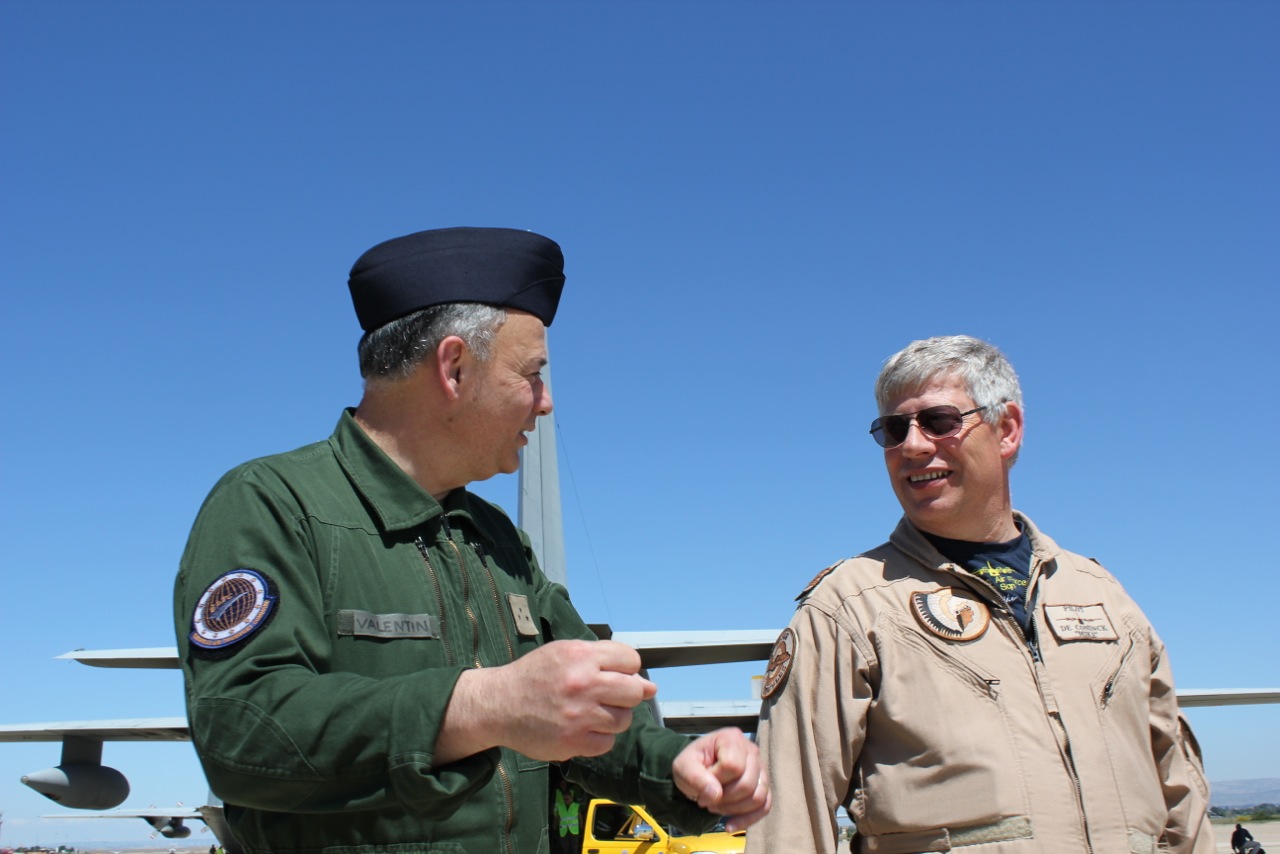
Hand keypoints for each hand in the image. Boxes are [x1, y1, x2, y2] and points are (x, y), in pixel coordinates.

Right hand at [442, 639, 656, 762]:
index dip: (626, 668)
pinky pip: (607, 743)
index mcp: (580, 655)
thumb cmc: (536, 676)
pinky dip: (600, 738)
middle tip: (607, 697)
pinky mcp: (572, 742)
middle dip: (626, 694)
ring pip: (624, 720)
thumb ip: (607, 662)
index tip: (612, 674)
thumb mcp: (565, 653)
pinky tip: (583, 729)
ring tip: (592, 712)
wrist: (498, 704)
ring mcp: (578, 715)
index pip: (631, 660)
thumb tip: (650, 687)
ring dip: (614, 717)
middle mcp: (582, 683)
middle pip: (634, 691)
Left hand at [672, 727, 770, 831]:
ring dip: (734, 809)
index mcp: (731, 738)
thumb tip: (716, 794)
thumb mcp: (683, 767)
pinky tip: (729, 825)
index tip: (702, 783)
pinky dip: (748, 820)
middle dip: (724, 798)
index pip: (733, 765)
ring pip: (758, 796)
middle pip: (747, 783)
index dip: (716, 780)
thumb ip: (695, 777)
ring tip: (716, 807)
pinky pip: (764, 806)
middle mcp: (751, 750)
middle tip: (706, 801)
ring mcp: (760, 768)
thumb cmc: (692, 764)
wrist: (697, 770)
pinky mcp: (763, 786)